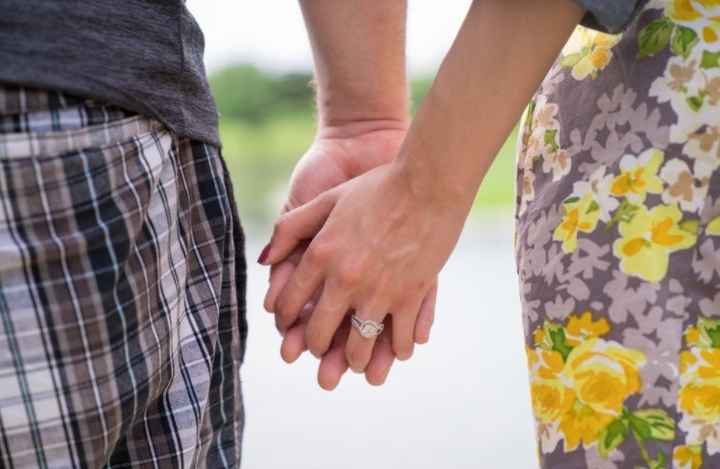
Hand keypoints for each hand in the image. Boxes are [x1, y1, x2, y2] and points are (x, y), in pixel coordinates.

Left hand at [262, 160, 459, 372]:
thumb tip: (264, 259)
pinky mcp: (410, 296)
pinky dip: (397, 350)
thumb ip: (290, 228)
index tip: (290, 327)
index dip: (286, 321)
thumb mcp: (326, 200)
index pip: (289, 304)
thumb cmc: (377, 187)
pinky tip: (397, 350)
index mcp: (320, 255)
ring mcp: (379, 291)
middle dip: (316, 347)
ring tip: (357, 361)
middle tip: (321, 351)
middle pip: (318, 333)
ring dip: (354, 359)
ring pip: (358, 346)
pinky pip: (399, 339)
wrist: (427, 182)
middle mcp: (344, 279)